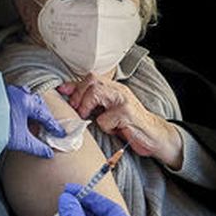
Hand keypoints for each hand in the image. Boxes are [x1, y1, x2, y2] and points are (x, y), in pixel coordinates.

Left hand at [6, 85, 65, 157]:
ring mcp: (6, 92)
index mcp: (27, 102)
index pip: (45, 115)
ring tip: (30, 118)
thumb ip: (36, 147)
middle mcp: (18, 94)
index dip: (53, 126)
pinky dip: (18, 105)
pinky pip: (13, 98)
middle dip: (42, 113)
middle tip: (46, 124)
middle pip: (35, 102)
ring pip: (24, 97)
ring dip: (29, 107)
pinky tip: (15, 114)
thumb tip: (48, 153)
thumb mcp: (21, 141)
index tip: (59, 133)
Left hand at [57, 75, 183, 168]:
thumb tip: (68, 97)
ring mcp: (124, 100)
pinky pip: (105, 119)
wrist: (154, 136)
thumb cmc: (128, 125)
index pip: (90, 79)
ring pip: (96, 93)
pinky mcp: (127, 114)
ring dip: (87, 107)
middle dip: (79, 96)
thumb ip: (93, 103)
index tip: (61, 91)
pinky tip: (114, 130)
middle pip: (92, 81)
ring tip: (89, 117)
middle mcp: (119, 90)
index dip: (73, 85)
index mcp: (114, 88)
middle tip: (78, 111)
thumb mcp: (109, 111)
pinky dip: (105, 127)